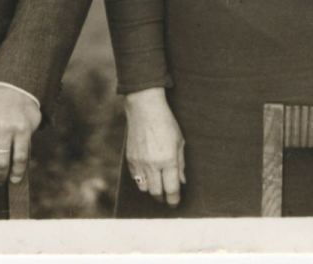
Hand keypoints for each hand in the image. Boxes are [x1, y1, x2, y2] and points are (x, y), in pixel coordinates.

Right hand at [123, 87, 184, 206]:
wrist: (144, 109)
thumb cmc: (166, 123)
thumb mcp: (179, 141)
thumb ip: (181, 164)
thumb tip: (182, 182)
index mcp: (168, 160)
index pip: (171, 189)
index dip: (174, 199)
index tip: (175, 203)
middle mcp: (153, 164)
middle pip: (157, 192)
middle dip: (163, 197)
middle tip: (167, 196)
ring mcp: (140, 162)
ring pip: (144, 188)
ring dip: (152, 190)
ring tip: (157, 186)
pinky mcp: (130, 159)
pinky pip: (136, 178)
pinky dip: (142, 180)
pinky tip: (148, 175)